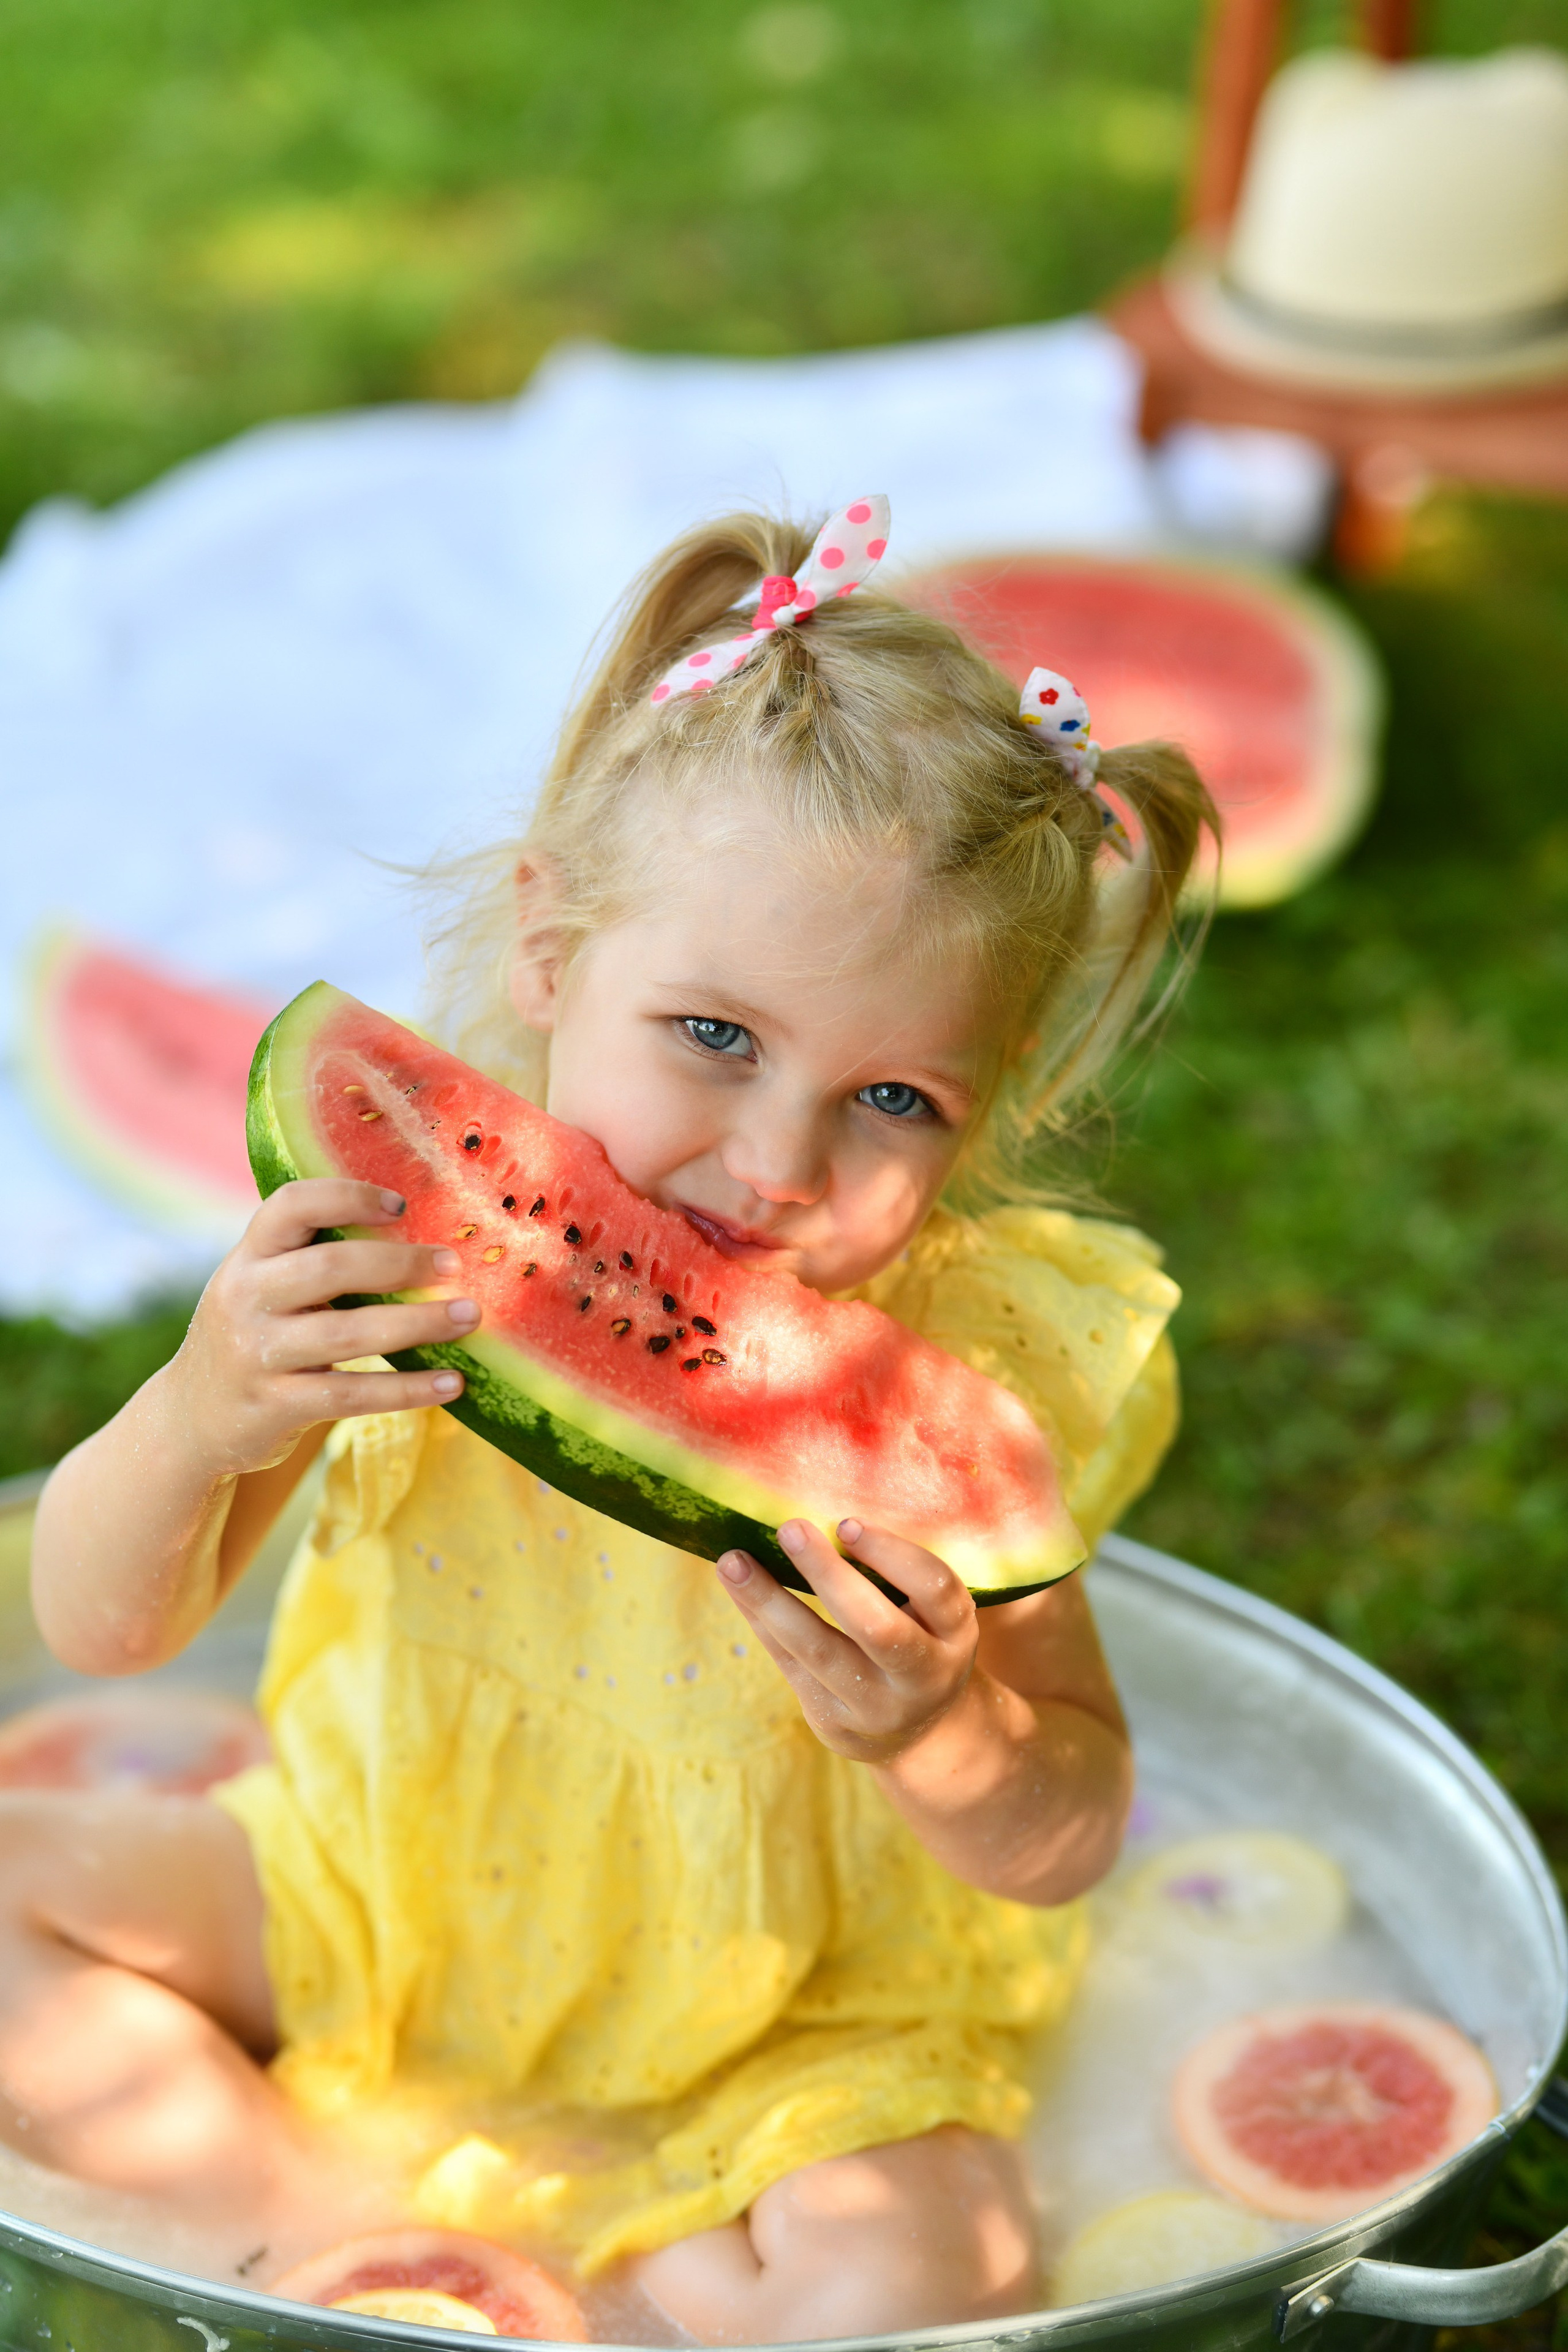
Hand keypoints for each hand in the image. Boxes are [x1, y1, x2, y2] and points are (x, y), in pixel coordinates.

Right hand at [163, 1179, 478, 1478]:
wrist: (191, 1419)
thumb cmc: (254, 1337)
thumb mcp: (264, 1288)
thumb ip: (314, 1259)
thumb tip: (418, 1235)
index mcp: (248, 1256)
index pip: (291, 1206)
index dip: (347, 1197)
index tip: (402, 1206)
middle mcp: (244, 1298)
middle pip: (329, 1266)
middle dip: (400, 1263)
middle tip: (453, 1265)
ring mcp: (256, 1354)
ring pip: (348, 1333)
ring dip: (417, 1324)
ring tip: (468, 1318)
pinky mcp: (273, 1406)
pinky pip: (352, 1394)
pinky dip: (407, 1389)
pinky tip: (452, 1384)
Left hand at [716, 1518, 978, 1763]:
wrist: (918, 1732)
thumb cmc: (919, 1642)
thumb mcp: (931, 1613)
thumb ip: (896, 1573)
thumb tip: (825, 1512)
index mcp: (955, 1634)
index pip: (935, 1588)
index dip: (892, 1554)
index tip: (846, 1523)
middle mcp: (923, 1676)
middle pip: (877, 1627)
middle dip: (829, 1575)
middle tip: (789, 1528)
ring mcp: (877, 1706)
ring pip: (819, 1651)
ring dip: (770, 1601)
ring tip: (733, 1562)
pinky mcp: (834, 1723)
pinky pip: (789, 1665)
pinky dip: (761, 1621)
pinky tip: (737, 1587)